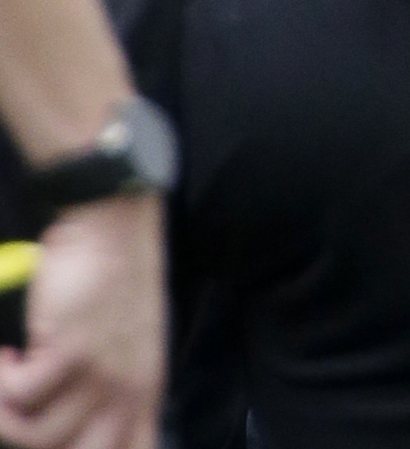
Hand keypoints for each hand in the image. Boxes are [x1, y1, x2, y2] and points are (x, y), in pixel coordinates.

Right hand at [0, 194, 164, 448]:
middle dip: (33, 440)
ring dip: (5, 412)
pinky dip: (0, 379)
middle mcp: (128, 392)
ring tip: (6, 380)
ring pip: (35, 435)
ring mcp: (102, 376)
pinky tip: (7, 355)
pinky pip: (18, 395)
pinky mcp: (73, 353)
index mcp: (144, 395)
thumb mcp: (128, 349)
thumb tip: (73, 429)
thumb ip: (111, 395)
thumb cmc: (113, 288)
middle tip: (17, 412)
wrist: (113, 232)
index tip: (54, 442)